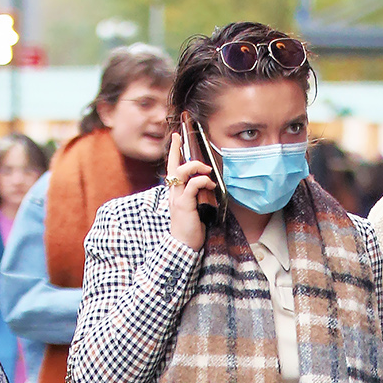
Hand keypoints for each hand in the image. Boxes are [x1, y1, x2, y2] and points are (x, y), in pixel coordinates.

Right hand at [164, 133, 217, 252]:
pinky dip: (202, 181)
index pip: (172, 168)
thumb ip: (197, 194)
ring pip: (181, 172)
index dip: (174, 152)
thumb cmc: (190, 229)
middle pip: (173, 166)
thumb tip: (208, 183)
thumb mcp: (193, 207)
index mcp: (175, 193)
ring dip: (195, 166)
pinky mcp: (184, 205)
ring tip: (207, 171)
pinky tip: (210, 185)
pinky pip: (192, 186)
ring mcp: (177, 198)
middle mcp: (173, 193)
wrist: (183, 246)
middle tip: (183, 139)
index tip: (176, 136)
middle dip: (177, 150)